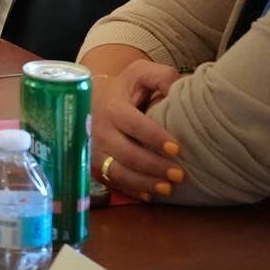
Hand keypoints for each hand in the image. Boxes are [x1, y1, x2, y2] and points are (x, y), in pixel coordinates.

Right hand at [92, 61, 185, 199]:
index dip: (154, 137)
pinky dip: (130, 190)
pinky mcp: (93, 162)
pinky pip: (111, 180)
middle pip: (127, 153)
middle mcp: (99, 130)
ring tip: (168, 188)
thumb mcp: (140, 73)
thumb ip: (161, 77)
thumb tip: (179, 90)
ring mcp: (94, 149)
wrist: (90, 97)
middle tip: (179, 174)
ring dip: (143, 182)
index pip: (134, 124)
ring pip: (118, 171)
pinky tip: (149, 196)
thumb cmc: (124, 87)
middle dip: (154, 166)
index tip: (176, 148)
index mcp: (112, 107)